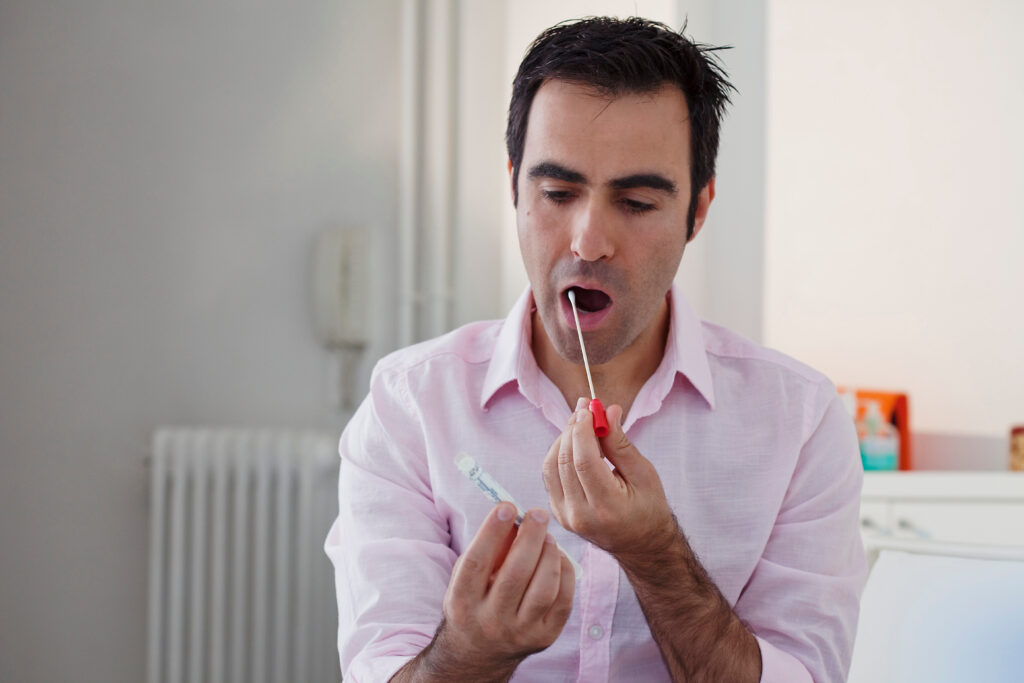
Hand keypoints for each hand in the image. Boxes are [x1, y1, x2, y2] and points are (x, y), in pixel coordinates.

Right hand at [399, 502, 574, 681]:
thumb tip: (514, 514)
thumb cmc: (474, 600)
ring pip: (544, 588)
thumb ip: (487, 549)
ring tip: (547, 537)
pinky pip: (563, 601)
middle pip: (515, 574)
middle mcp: (490, 621)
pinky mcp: (544, 638)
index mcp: (462, 603)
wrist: (479, 652)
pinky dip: (565, 573)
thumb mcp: (466, 578)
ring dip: (549, 554)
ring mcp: (519, 633)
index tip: (506, 505)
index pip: (476, 563)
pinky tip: (557, 558)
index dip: (491, 532)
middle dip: (530, 537)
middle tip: (537, 514)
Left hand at [542, 398, 677, 558]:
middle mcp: (581, 515)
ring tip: (580, 422)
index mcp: (607, 507)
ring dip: (563, 438)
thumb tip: (607, 412)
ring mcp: (565, 517)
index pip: (583, 461)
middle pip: (565, 461)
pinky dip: (559, 453)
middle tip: (584, 407)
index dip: (581, 430)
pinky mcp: (558, 513)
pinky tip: (573, 443)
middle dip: (572, 428)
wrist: (641, 546)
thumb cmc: (648, 508)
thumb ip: (621, 444)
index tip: (587, 407)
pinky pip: (550, 476)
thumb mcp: (644, 474)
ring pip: (551, 466)